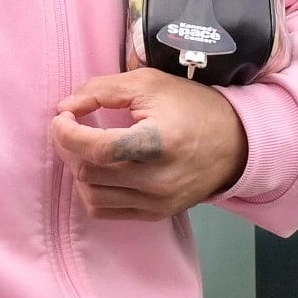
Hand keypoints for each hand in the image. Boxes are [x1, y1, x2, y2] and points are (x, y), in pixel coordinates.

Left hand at [49, 68, 246, 219]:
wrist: (236, 143)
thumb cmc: (192, 107)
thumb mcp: (149, 84)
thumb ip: (101, 90)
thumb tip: (65, 107)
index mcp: (158, 143)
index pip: (97, 149)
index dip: (67, 133)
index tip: (62, 117)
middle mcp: (158, 180)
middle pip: (88, 173)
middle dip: (68, 148)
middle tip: (69, 127)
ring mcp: (157, 202)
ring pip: (91, 196)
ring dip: (77, 170)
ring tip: (84, 147)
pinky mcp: (155, 214)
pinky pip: (105, 211)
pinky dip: (92, 190)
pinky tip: (98, 169)